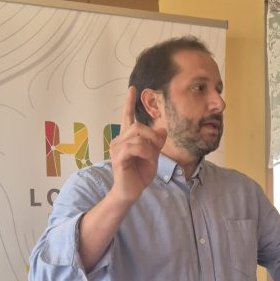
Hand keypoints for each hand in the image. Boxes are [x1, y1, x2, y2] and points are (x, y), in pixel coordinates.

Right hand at [109, 87, 166, 202]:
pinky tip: (148, 160)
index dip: (129, 102)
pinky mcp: (118, 157)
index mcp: (126, 138)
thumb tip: (162, 129)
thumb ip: (156, 143)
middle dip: (152, 135)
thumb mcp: (153, 156)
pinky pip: (135, 147)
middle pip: (137, 126)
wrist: (130, 192)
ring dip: (150, 146)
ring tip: (151, 157)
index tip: (132, 88)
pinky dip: (146, 152)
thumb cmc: (139, 175)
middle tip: (157, 148)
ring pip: (138, 136)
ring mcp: (117, 148)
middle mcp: (119, 140)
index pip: (127, 117)